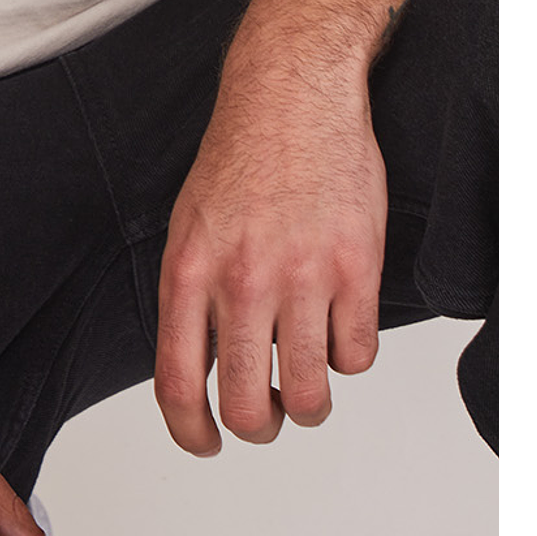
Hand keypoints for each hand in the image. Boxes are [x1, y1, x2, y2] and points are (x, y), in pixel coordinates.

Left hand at [154, 62, 388, 453]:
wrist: (291, 93)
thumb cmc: (239, 157)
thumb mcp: (187, 227)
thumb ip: (190, 297)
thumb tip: (197, 369)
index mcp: (188, 272)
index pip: (178, 384)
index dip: (191, 432)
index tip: (205, 442)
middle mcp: (242, 280)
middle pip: (250, 407)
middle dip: (261, 425)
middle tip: (269, 410)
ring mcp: (302, 276)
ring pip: (312, 395)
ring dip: (311, 401)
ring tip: (308, 373)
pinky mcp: (357, 269)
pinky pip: (358, 356)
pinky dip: (350, 355)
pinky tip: (339, 323)